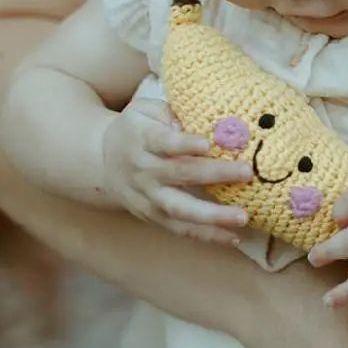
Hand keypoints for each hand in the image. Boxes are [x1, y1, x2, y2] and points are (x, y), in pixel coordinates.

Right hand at [100, 97, 252, 243]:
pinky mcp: (152, 217)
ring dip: (212, 216)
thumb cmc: (135, 129)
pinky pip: (180, 229)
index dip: (184, 144)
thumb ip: (168, 112)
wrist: (101, 159)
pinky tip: (232, 237)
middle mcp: (144, 171)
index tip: (207, 144)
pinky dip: (206, 235)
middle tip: (246, 173)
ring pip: (179, 210)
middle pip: (179, 174)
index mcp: (143, 140)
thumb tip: (194, 123)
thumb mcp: (144, 109)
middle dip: (214, 174)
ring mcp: (148, 197)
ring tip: (242, 217)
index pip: (164, 142)